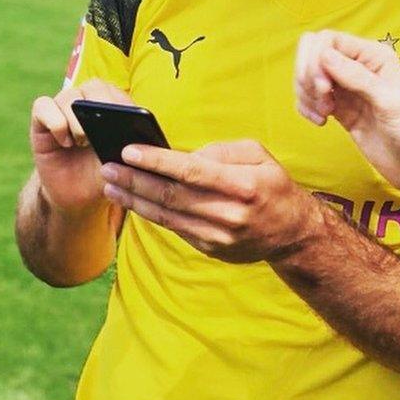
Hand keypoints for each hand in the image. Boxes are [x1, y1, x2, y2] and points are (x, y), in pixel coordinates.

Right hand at [30, 78, 134, 214]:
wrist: (79, 195)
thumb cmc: (108, 173)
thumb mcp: (126, 162)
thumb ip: (133, 145)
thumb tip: (136, 135)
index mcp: (114, 107)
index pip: (116, 90)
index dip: (119, 103)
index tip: (123, 123)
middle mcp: (87, 103)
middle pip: (93, 86)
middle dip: (100, 106)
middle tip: (102, 131)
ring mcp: (62, 110)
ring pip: (68, 95)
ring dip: (77, 119)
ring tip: (83, 141)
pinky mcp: (41, 122)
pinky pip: (42, 105)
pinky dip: (55, 121)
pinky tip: (65, 143)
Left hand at [99, 140, 318, 262]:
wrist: (292, 232)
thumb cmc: (272, 185)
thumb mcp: (259, 155)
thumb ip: (222, 150)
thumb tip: (184, 155)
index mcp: (244, 185)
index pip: (191, 171)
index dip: (157, 161)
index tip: (128, 150)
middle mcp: (230, 213)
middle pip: (172, 195)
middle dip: (135, 180)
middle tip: (108, 167)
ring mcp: (219, 236)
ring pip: (167, 216)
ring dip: (134, 200)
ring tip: (111, 185)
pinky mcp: (211, 249)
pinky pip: (175, 228)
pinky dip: (151, 214)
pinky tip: (134, 201)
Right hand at [294, 30, 399, 191]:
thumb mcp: (389, 101)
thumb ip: (357, 77)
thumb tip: (324, 56)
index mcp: (374, 56)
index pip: (329, 40)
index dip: (317, 60)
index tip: (323, 87)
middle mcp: (359, 67)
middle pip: (314, 53)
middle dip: (307, 76)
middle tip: (322, 100)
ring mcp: (347, 88)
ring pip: (309, 76)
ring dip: (306, 94)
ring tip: (323, 114)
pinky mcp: (340, 108)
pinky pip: (311, 98)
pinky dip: (306, 107)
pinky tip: (320, 121)